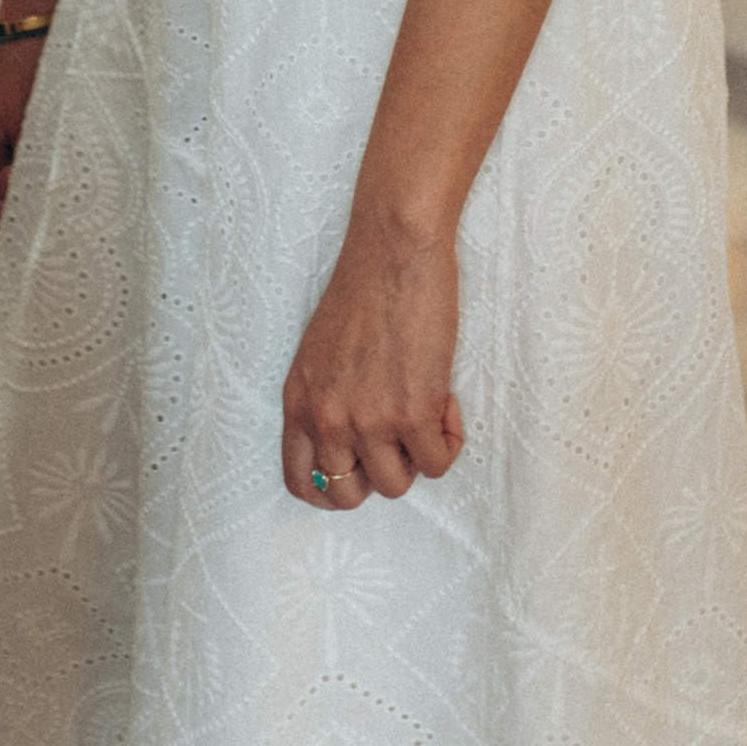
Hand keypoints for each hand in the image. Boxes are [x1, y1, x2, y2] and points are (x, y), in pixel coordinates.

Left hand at [281, 223, 465, 510]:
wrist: (395, 249)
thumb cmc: (364, 288)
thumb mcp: (319, 354)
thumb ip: (325, 400)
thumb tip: (353, 442)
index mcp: (298, 401)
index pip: (302, 483)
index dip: (334, 487)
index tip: (361, 466)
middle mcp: (326, 418)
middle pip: (348, 496)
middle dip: (378, 471)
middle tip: (397, 433)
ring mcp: (369, 420)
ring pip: (396, 485)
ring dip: (416, 454)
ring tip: (424, 407)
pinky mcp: (412, 413)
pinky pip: (438, 463)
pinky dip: (448, 439)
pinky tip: (445, 399)